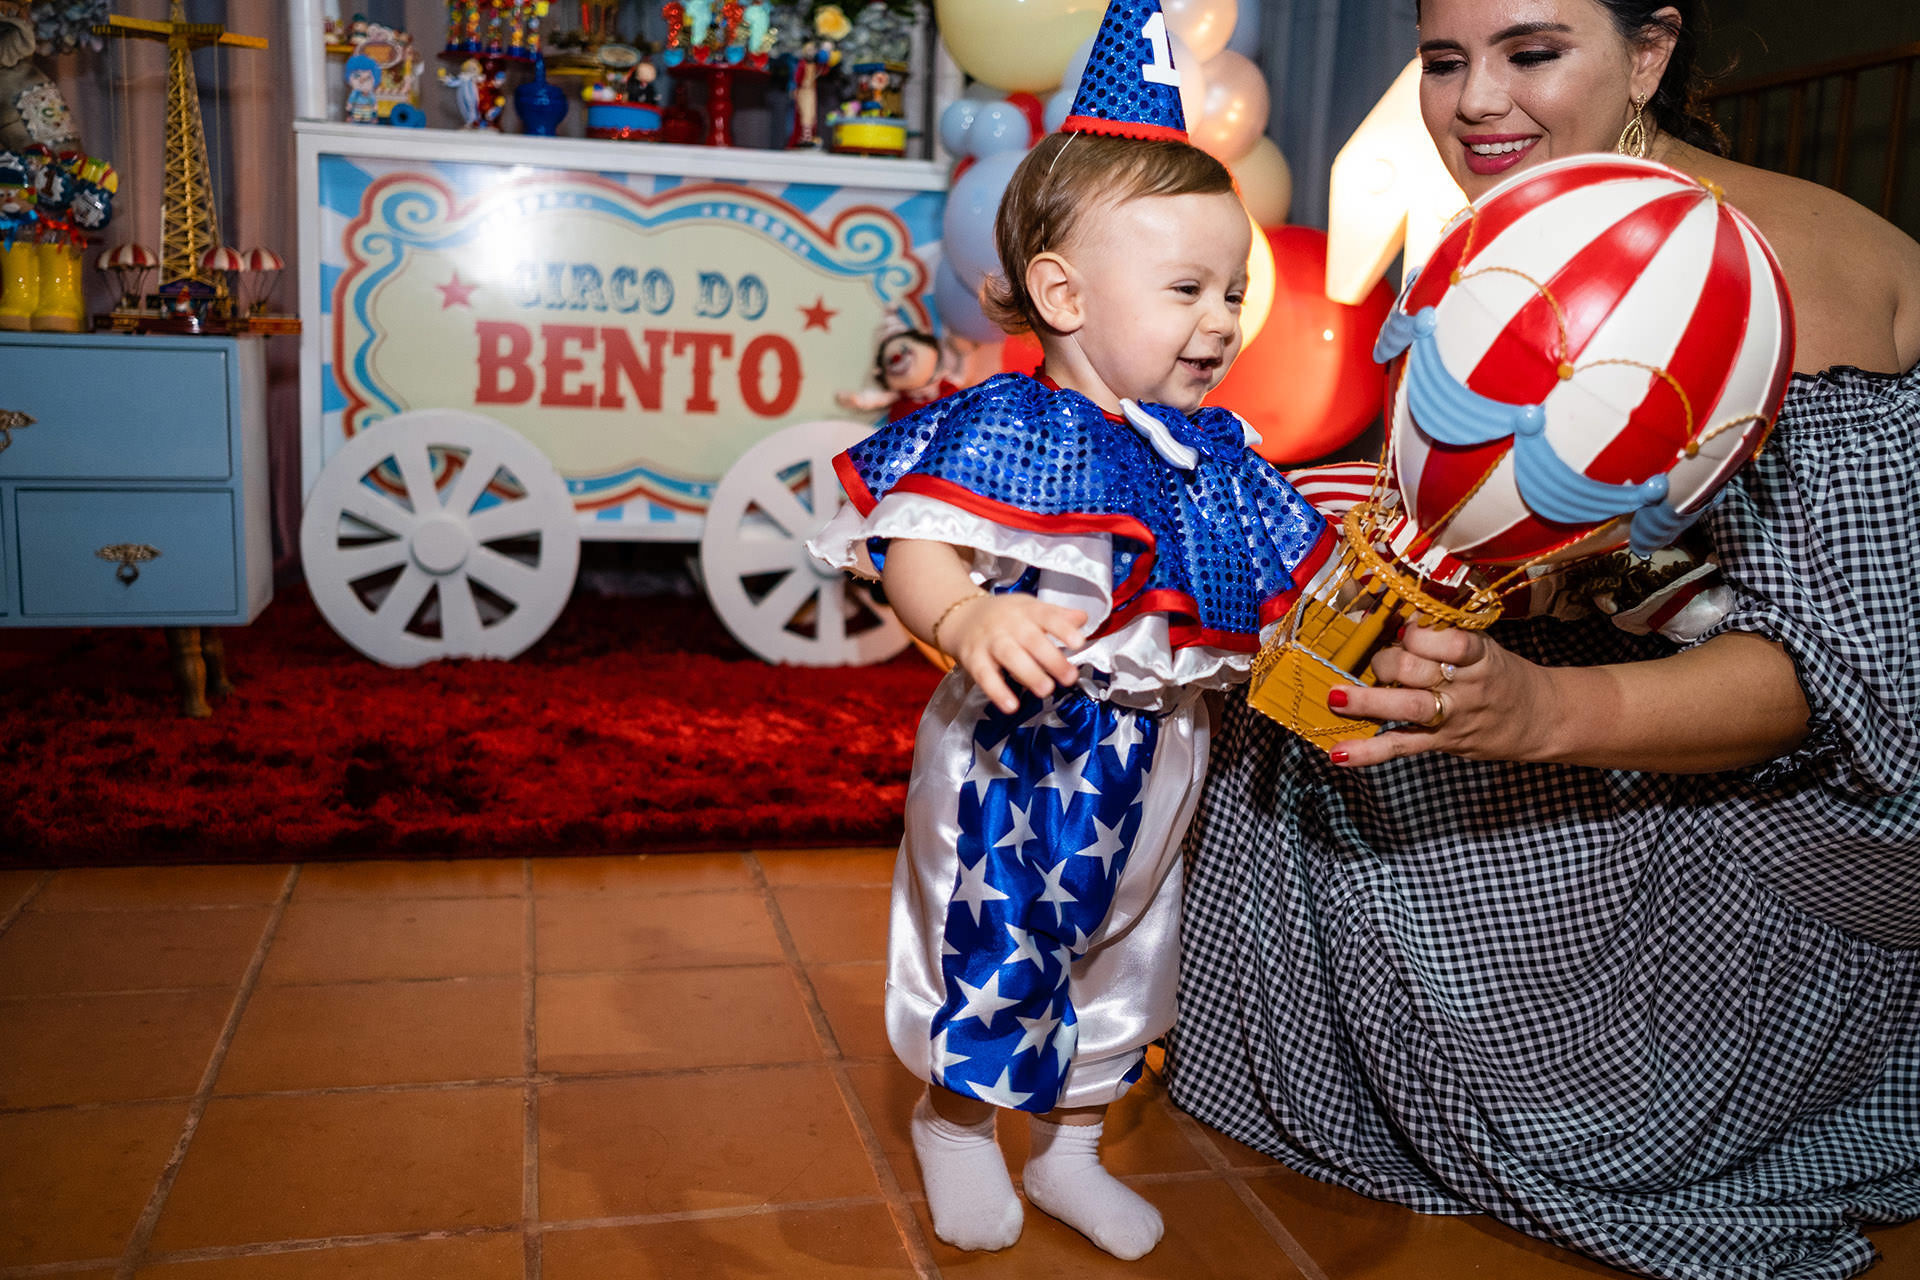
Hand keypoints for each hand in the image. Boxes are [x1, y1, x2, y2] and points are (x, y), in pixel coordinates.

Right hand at [940, 594, 1087, 713]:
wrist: (961, 616)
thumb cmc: (1005, 616)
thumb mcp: (1031, 609)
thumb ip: (1057, 616)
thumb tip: (1083, 618)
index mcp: (1027, 610)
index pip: (1047, 616)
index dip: (1063, 629)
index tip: (1078, 642)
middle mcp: (1009, 624)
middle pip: (1031, 639)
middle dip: (1051, 659)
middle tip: (1069, 677)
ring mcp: (990, 641)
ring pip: (1010, 656)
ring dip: (1028, 674)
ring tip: (1045, 690)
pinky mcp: (974, 660)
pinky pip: (985, 676)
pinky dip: (997, 691)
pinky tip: (1010, 706)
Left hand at [1325, 620, 1556, 765]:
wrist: (1540, 718)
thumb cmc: (1499, 673)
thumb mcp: (1482, 645)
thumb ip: (1443, 634)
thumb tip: (1392, 617)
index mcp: (1479, 656)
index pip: (1450, 642)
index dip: (1419, 634)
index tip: (1404, 628)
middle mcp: (1465, 686)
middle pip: (1419, 671)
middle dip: (1387, 661)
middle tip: (1376, 660)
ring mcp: (1452, 717)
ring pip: (1407, 708)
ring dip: (1367, 701)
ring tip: (1336, 697)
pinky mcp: (1440, 742)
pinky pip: (1401, 746)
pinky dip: (1368, 751)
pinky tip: (1339, 753)